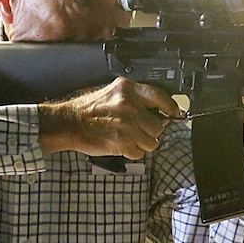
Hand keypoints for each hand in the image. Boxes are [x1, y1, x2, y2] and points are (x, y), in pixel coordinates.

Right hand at [37, 78, 183, 159]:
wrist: (69, 123)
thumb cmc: (89, 109)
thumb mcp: (113, 93)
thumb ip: (135, 99)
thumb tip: (159, 111)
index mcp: (128, 90)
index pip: (160, 97)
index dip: (171, 107)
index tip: (174, 113)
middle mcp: (130, 106)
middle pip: (158, 125)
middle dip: (151, 131)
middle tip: (139, 131)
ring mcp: (127, 126)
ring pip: (152, 142)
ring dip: (143, 143)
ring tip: (129, 138)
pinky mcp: (123, 143)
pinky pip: (139, 153)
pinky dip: (133, 152)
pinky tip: (122, 145)